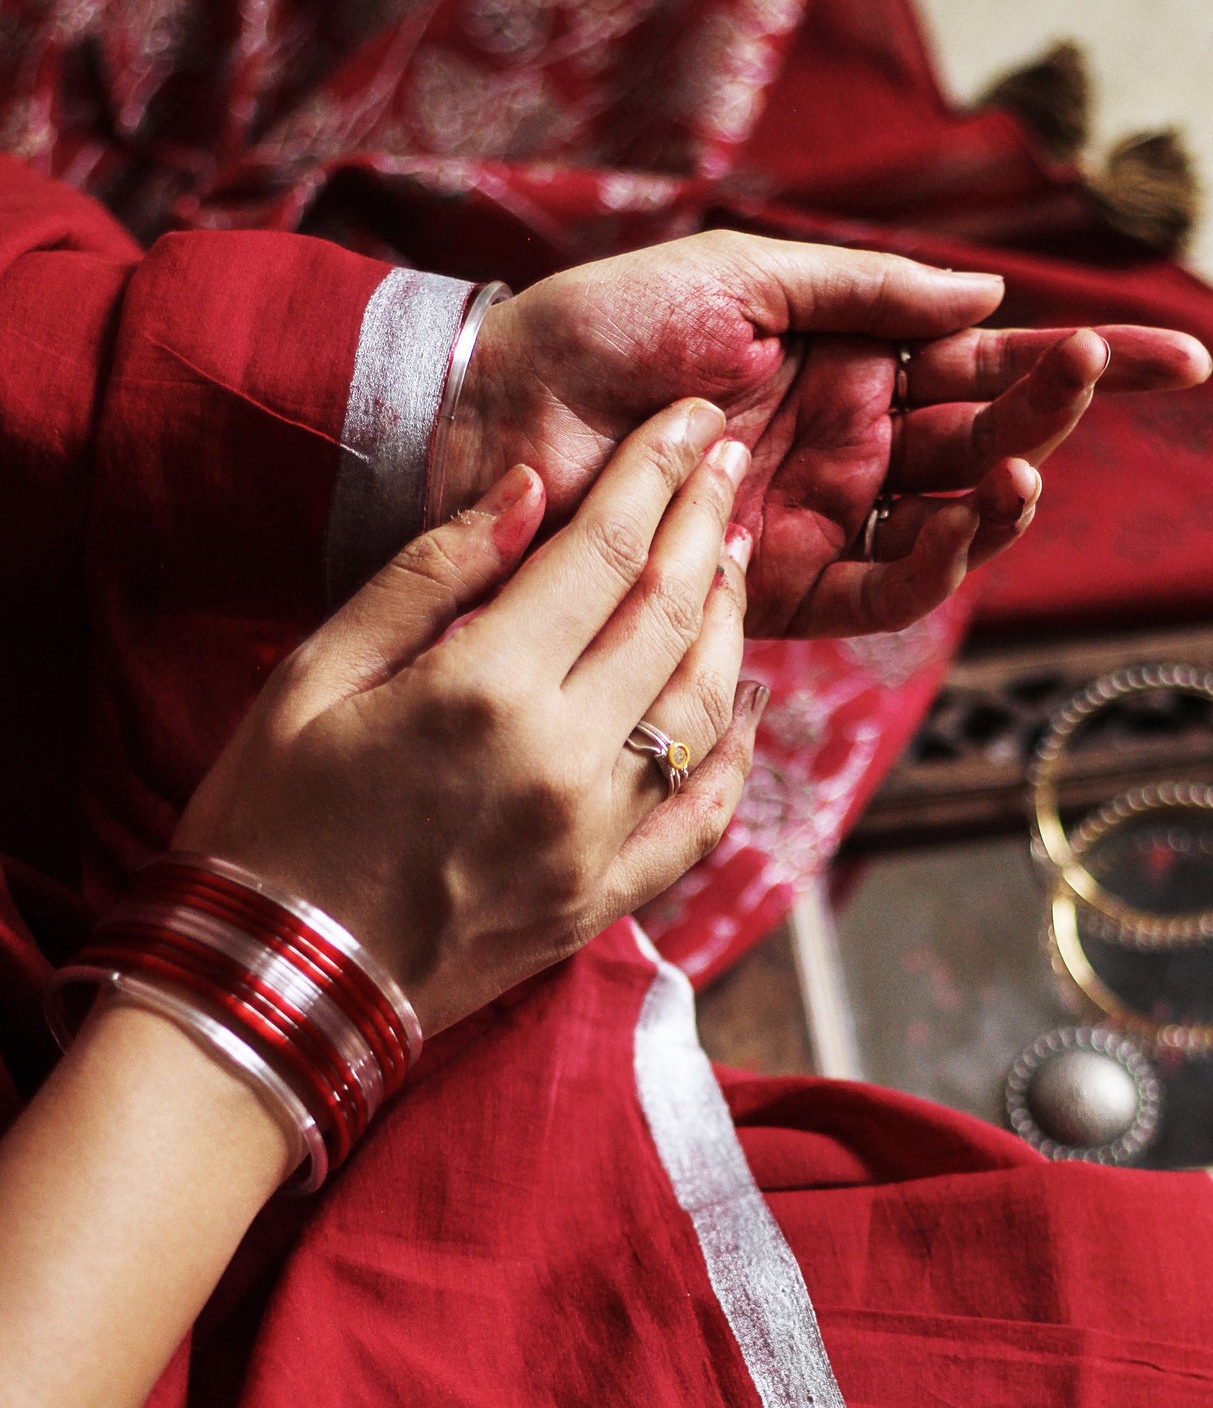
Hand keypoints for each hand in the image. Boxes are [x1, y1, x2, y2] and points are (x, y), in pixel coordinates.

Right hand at [176, 398, 762, 1034]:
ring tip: (732, 560)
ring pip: (703, 711)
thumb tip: (528, 489)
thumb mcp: (315, 674)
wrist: (274, 987)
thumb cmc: (268, 821)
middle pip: (669, 618)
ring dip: (730, 625)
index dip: (655, 474)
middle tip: (725, 464)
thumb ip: (428, 576)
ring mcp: (593, 842)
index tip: (691, 420)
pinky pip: (701, 823)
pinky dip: (738, 757)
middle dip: (703, 526)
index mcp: (483, 692)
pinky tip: (749, 703)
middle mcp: (561, 764)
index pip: (604, 553)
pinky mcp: (601, 903)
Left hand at [449, 230, 1211, 637]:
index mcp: (846, 362)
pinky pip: (889, 587)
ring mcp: (822, 520)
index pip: (988, 363)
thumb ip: (868, 294)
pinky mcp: (783, 589)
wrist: (502, 417)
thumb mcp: (743, 279)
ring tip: (1024, 457)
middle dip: (1053, 411)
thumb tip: (987, 300)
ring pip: (953, 519)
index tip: (1180, 364)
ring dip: (1006, 489)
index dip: (1084, 367)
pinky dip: (939, 560)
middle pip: (986, 436)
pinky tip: (965, 517)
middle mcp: (848, 446)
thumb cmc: (603, 332)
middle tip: (1082, 379)